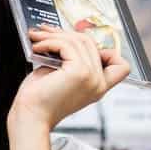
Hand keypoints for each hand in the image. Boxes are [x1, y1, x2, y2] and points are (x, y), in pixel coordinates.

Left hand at [8, 26, 129, 132]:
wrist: (30, 116)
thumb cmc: (39, 100)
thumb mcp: (61, 76)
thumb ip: (72, 60)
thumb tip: (68, 36)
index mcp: (98, 87)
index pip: (121, 65)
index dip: (105, 50)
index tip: (79, 45)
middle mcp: (99, 83)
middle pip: (91, 43)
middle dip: (65, 34)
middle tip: (46, 32)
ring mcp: (92, 77)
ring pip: (78, 41)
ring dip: (53, 35)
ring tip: (38, 38)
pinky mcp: (80, 72)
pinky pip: (66, 45)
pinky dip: (49, 41)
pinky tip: (38, 46)